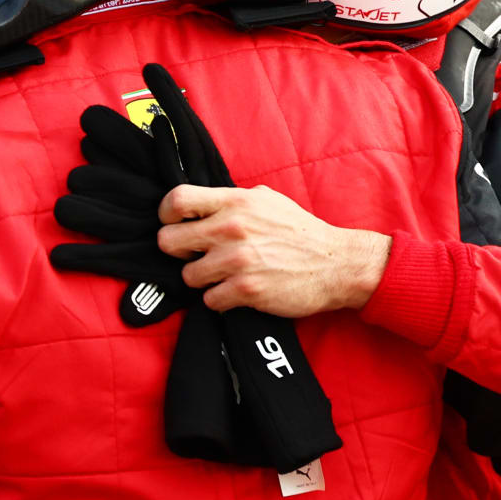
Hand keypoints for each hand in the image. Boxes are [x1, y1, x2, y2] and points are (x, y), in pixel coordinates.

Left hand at [158, 184, 390, 317]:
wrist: (334, 263)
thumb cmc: (300, 231)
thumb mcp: (267, 200)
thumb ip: (232, 200)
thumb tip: (202, 204)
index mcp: (235, 202)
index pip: (177, 200)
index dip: (166, 214)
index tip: (173, 224)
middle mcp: (232, 228)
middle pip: (169, 241)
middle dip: (178, 252)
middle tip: (193, 255)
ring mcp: (237, 261)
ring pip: (188, 276)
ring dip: (202, 279)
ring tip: (221, 276)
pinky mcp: (246, 290)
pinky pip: (209, 300)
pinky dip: (219, 299)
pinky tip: (235, 292)